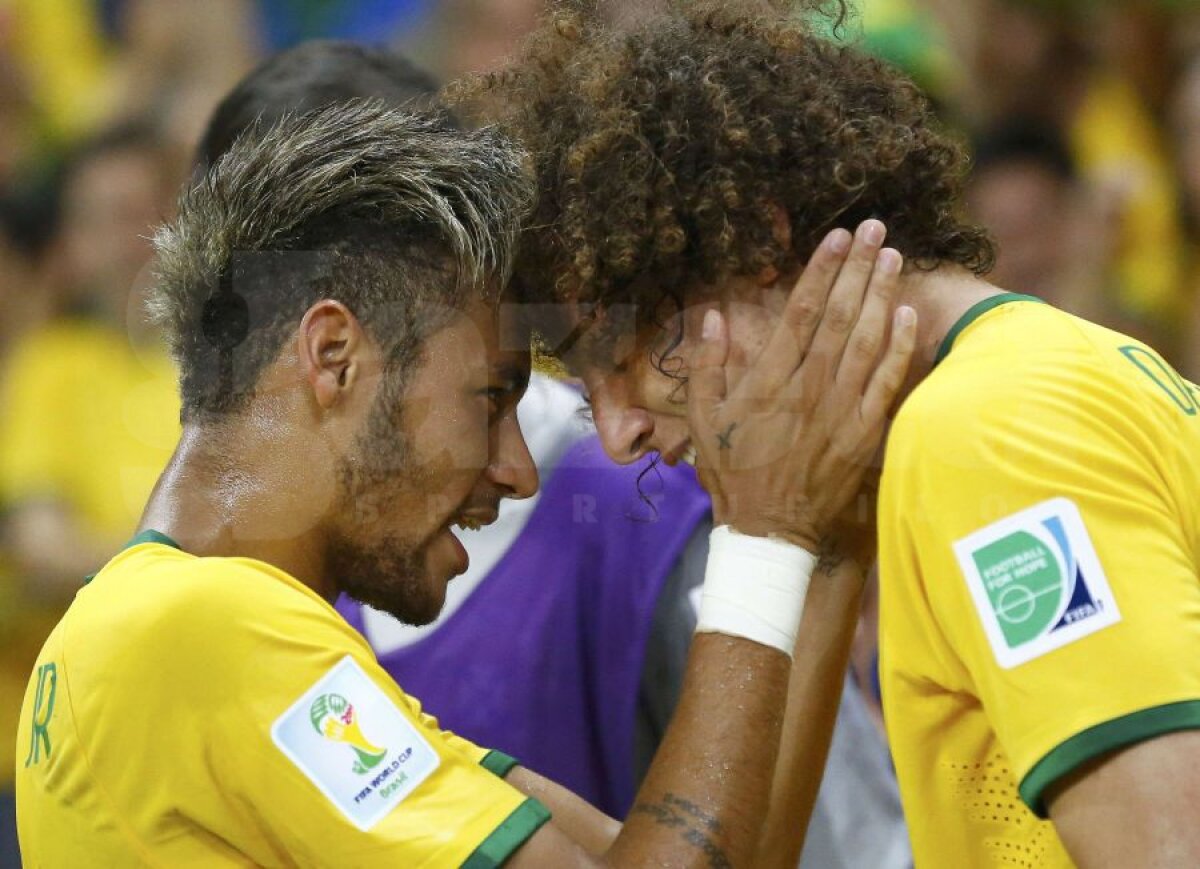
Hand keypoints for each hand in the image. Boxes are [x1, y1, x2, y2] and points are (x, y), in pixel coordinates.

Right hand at [686, 220, 915, 550]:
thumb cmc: (733, 474)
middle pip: (840, 316)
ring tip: (893, 256)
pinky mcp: (864, 432)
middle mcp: (809, 388)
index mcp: (769, 381)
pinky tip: (907, 314)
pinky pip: (887, 382)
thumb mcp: (704, 422)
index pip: (800, 312)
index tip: (836, 237)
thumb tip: (715, 318)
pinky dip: (898, 347)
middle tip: (875, 229)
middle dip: (858, 268)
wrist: (770, 530)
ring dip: (881, 294)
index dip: (820, 271)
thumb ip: (708, 368)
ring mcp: (841, 410)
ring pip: (866, 340)